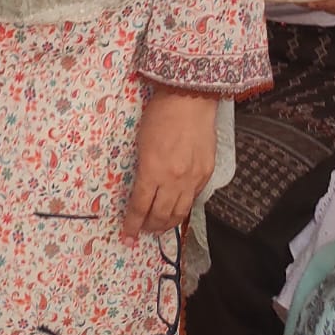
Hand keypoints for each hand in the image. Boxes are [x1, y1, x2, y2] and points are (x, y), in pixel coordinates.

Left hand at [121, 85, 218, 243]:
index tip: (127, 233)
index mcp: (153, 170)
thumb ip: (143, 167)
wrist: (189, 102)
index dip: (133, 222)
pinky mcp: (206, 175)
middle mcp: (174, 180)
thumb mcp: (141, 141)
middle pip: (161, 214)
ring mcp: (193, 179)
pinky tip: (176, 210)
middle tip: (142, 231)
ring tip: (157, 227)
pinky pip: (193, 199)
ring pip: (180, 212)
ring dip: (167, 223)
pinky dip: (182, 208)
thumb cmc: (159, 115)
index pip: (141, 205)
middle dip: (149, 226)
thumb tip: (142, 185)